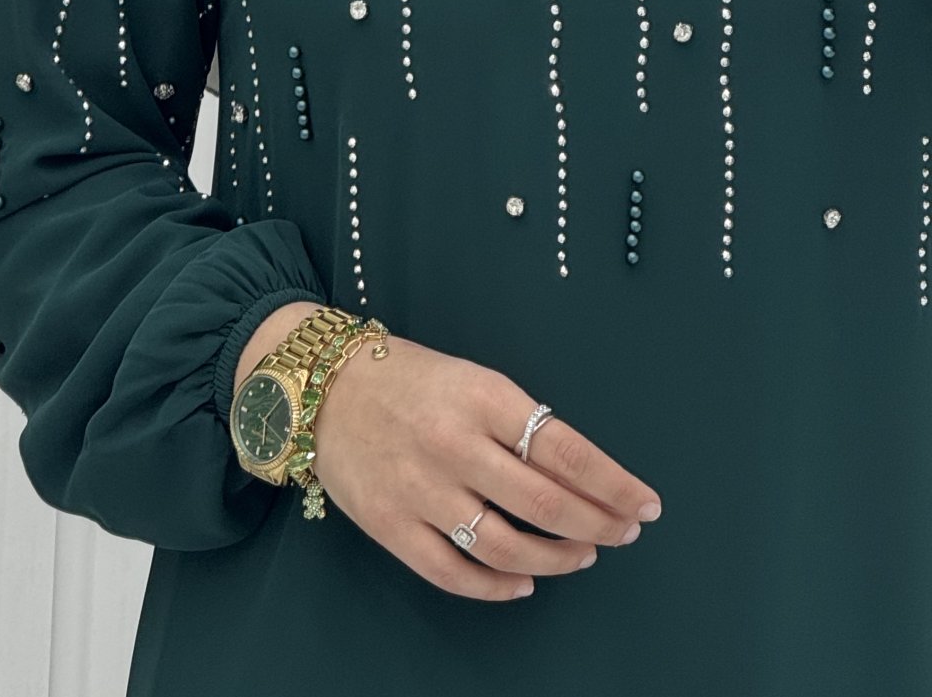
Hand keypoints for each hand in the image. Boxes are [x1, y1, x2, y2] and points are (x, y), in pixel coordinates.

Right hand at [311, 333, 662, 601]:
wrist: (321, 387)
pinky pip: (454, 572)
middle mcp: (455, 445)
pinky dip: (497, 588)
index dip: (614, 485)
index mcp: (483, 398)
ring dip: (556, 559)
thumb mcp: (472, 380)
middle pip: (546, 503)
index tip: (646, 505)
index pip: (566, 451)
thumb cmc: (408, 378)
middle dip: (599, 525)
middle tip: (624, 533)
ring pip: (506, 547)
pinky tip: (523, 585)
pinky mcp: (391, 525)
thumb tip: (574, 474)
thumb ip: (517, 423)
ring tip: (582, 555)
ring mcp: (421, 490)